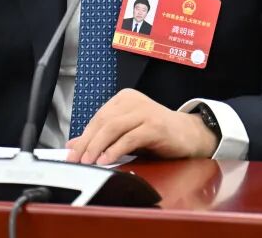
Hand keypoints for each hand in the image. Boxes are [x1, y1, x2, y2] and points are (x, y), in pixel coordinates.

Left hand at [64, 90, 218, 165]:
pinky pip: (130, 138)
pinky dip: (115, 150)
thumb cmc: (157, 134)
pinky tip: (107, 160)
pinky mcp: (155, 126)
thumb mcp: (126, 134)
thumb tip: (73, 145)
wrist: (189, 135)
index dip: (83, 136)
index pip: (97, 117)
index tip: (72, 154)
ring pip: (113, 127)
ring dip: (97, 146)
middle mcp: (132, 101)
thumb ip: (101, 137)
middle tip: (76, 161)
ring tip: (88, 162)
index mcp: (123, 99)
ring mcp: (144, 112)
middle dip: (87, 143)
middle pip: (102, 121)